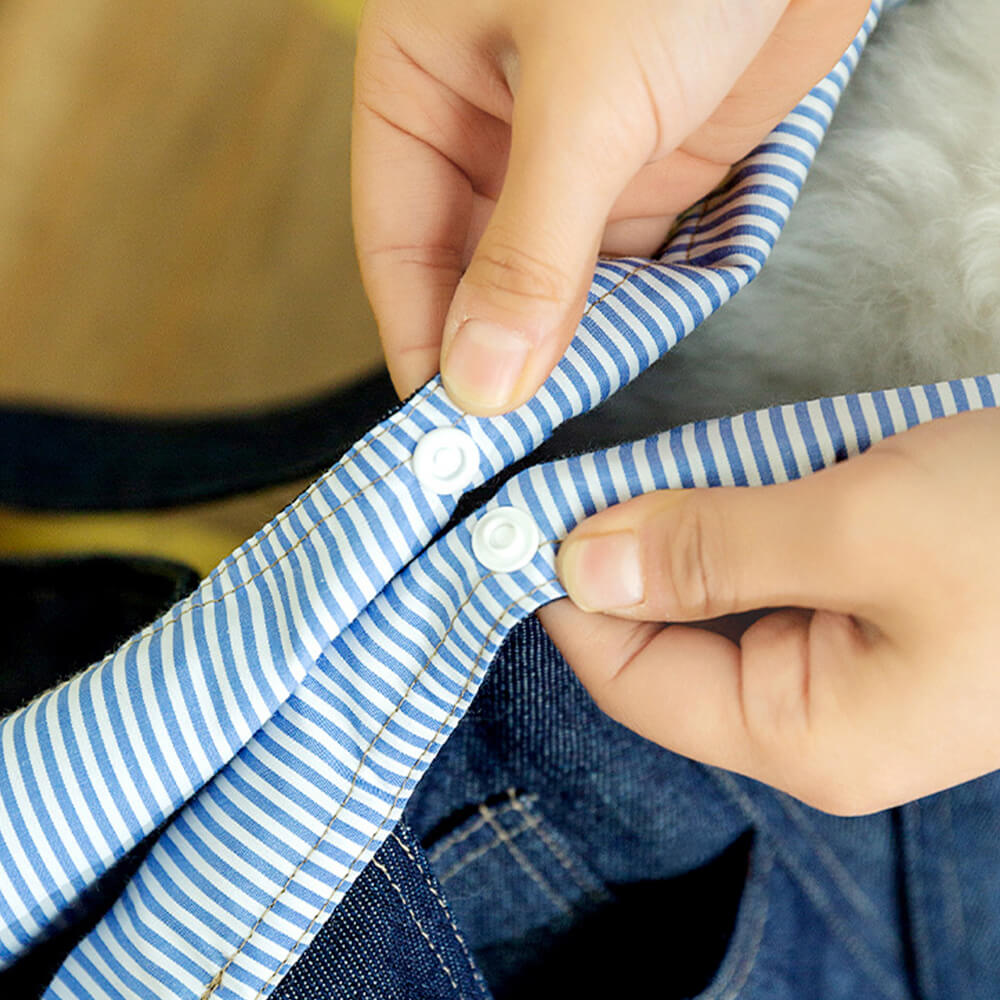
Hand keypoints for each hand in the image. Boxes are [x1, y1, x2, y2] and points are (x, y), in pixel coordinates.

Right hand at [352, 0, 870, 411]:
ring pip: (546, 283)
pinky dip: (622, 320)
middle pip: (469, 275)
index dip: (416, 343)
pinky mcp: (651, 169)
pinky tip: (619, 369)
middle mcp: (490, 129)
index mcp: (425, 85)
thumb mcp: (583, 96)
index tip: (439, 433)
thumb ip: (529, 247)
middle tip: (502, 449)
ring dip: (557, 351)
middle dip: (488, 358)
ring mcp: (575, 156)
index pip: (399, 244)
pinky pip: (621, 268)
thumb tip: (482, 379)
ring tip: (559, 428)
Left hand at [538, 408, 999, 814]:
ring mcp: (841, 672)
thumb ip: (710, 549)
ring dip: (676, 531)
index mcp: (802, 734)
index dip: (566, 597)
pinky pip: (762, 577)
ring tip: (644, 465)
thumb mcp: (858, 524)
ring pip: (708, 602)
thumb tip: (582, 562)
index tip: (520, 518)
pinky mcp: (864, 619)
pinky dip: (730, 524)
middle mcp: (812, 720)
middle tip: (573, 469)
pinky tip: (722, 479)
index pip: (629, 677)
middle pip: (663, 642)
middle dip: (618, 557)